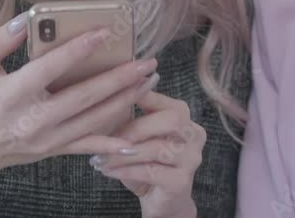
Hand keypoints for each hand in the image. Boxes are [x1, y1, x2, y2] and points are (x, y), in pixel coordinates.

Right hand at [0, 13, 159, 174]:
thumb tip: (27, 18)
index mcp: (12, 94)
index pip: (51, 68)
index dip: (78, 49)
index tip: (104, 32)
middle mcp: (33, 119)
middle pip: (85, 96)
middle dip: (120, 78)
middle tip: (147, 61)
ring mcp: (46, 139)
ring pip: (94, 120)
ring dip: (126, 100)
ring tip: (149, 80)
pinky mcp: (54, 150)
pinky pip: (89, 146)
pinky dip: (112, 142)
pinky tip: (135, 134)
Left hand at [88, 90, 206, 217]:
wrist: (161, 203)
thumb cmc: (146, 166)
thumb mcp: (137, 139)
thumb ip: (130, 117)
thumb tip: (111, 92)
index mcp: (185, 119)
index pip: (167, 100)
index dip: (145, 95)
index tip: (118, 93)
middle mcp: (194, 135)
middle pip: (172, 119)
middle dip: (135, 127)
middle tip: (106, 139)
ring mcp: (192, 159)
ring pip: (157, 148)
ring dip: (123, 153)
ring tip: (100, 158)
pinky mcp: (181, 182)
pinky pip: (151, 171)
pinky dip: (126, 169)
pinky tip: (108, 171)